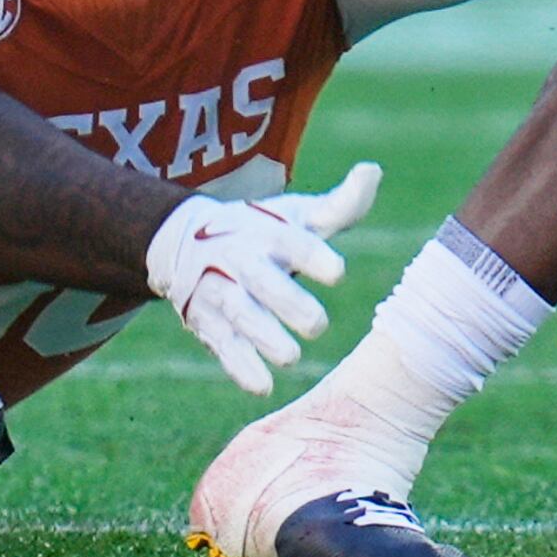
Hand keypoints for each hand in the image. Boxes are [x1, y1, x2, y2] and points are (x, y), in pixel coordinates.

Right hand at [143, 161, 382, 394]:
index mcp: (268, 231)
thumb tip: (373, 171)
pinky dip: (240, 367)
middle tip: (317, 324)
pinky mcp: (206, 321)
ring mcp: (219, 291)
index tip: (337, 273)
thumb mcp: (296, 213)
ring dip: (263, 336)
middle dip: (287, 302)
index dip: (313, 256)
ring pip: (240, 314)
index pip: (291, 241)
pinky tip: (263, 385)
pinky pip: (221, 346)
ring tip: (292, 357)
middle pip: (262, 281)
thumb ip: (340, 205)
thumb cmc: (260, 228)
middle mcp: (241, 259)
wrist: (182, 239)